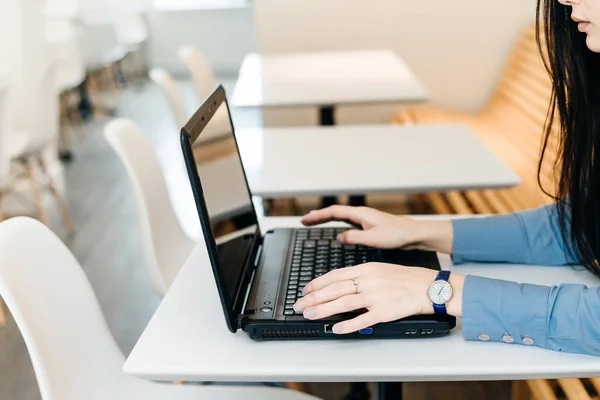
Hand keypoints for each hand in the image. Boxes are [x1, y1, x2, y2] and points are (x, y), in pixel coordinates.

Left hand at [293, 263, 464, 333]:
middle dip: (313, 298)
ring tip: (310, 315)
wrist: (427, 286)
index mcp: (366, 269)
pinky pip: (362, 319)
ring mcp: (376, 296)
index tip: (305, 290)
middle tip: (300, 305)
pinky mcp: (385, 312)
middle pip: (335, 289)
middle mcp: (368, 281)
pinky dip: (348, 325)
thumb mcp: (378, 269)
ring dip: (323, 310)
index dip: (317, 283)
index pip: (335, 275)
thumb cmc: (403, 278)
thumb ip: (358, 275)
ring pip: (343, 303)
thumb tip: (338, 283)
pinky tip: (336, 329)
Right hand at [302, 206, 452, 251]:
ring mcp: (364, 219)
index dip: (318, 216)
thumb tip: (338, 237)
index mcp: (360, 214)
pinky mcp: (368, 226)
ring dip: (327, 219)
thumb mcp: (373, 239)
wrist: (413, 234)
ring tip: (314, 223)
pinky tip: (336, 231)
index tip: (305, 220)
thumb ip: (354, 238)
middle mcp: (361, 214)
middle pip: (334, 212)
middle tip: (304, 221)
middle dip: (318, 216)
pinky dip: (337, 225)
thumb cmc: (397, 235)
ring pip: (341, 217)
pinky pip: (348, 223)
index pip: (334, 212)